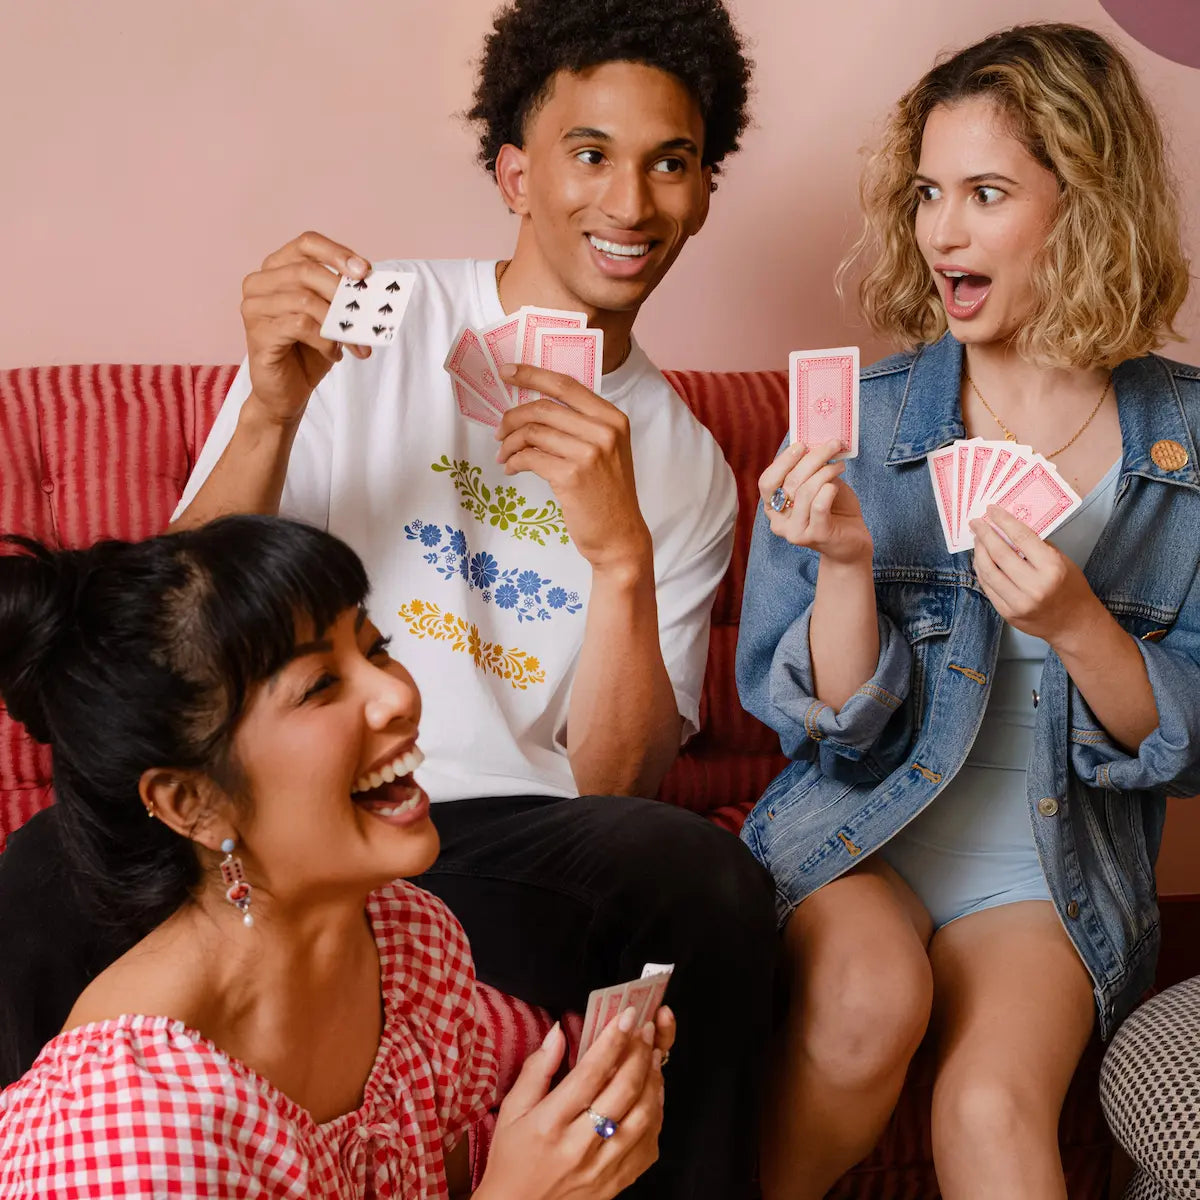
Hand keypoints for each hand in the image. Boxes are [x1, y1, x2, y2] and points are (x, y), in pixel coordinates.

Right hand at [240, 231, 372, 424]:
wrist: (287, 392)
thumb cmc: (308, 350)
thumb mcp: (330, 317)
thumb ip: (342, 296)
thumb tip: (370, 282)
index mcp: (276, 268)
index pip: (307, 243)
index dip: (337, 253)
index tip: (365, 271)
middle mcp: (259, 283)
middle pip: (307, 271)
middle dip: (343, 293)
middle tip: (367, 315)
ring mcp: (254, 307)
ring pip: (305, 300)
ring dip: (338, 324)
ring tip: (353, 343)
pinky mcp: (257, 333)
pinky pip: (300, 325)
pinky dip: (325, 340)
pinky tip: (334, 354)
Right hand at [475, 1004, 672, 1199]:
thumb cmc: (512, 1158)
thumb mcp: (512, 1110)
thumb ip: (536, 1069)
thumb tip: (558, 1032)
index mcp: (550, 1124)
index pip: (591, 1073)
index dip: (613, 1040)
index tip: (625, 1015)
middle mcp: (579, 1146)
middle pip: (623, 1090)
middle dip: (639, 1051)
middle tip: (645, 1028)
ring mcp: (602, 1168)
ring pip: (643, 1117)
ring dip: (653, 1080)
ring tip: (653, 1055)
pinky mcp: (617, 1182)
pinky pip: (649, 1145)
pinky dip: (656, 1115)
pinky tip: (652, 1094)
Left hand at [494, 364, 651, 575]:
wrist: (620, 536)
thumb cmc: (607, 495)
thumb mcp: (606, 451)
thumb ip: (580, 425)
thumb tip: (534, 408)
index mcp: (613, 418)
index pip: (566, 385)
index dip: (532, 374)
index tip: (507, 372)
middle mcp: (604, 431)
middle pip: (543, 407)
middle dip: (512, 418)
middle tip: (499, 432)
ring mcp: (589, 453)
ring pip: (532, 432)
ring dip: (510, 444)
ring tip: (504, 456)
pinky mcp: (571, 476)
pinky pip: (529, 458)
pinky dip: (513, 462)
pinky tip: (511, 470)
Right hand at [758, 440, 871, 564]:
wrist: (851, 540)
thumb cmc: (834, 509)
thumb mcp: (818, 484)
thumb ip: (810, 470)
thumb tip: (813, 444)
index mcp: (773, 507)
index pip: (767, 482)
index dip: (783, 462)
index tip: (802, 445)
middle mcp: (778, 522)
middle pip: (790, 482)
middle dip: (813, 459)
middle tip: (832, 445)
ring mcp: (795, 531)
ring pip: (805, 491)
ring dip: (826, 472)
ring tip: (840, 466)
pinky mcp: (815, 536)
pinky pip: (819, 505)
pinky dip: (829, 489)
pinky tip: (837, 486)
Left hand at [970, 506, 1105, 646]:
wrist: (1074, 624)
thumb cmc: (1070, 588)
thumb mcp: (1062, 561)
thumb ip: (1038, 546)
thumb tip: (1011, 528)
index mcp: (1052, 568)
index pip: (1022, 538)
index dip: (1004, 521)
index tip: (992, 510)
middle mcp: (1034, 586)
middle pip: (1000, 554)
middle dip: (985, 534)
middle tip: (976, 523)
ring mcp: (1019, 602)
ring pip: (988, 571)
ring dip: (978, 552)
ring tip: (977, 540)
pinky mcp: (1007, 613)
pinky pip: (988, 587)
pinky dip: (981, 570)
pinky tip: (980, 559)